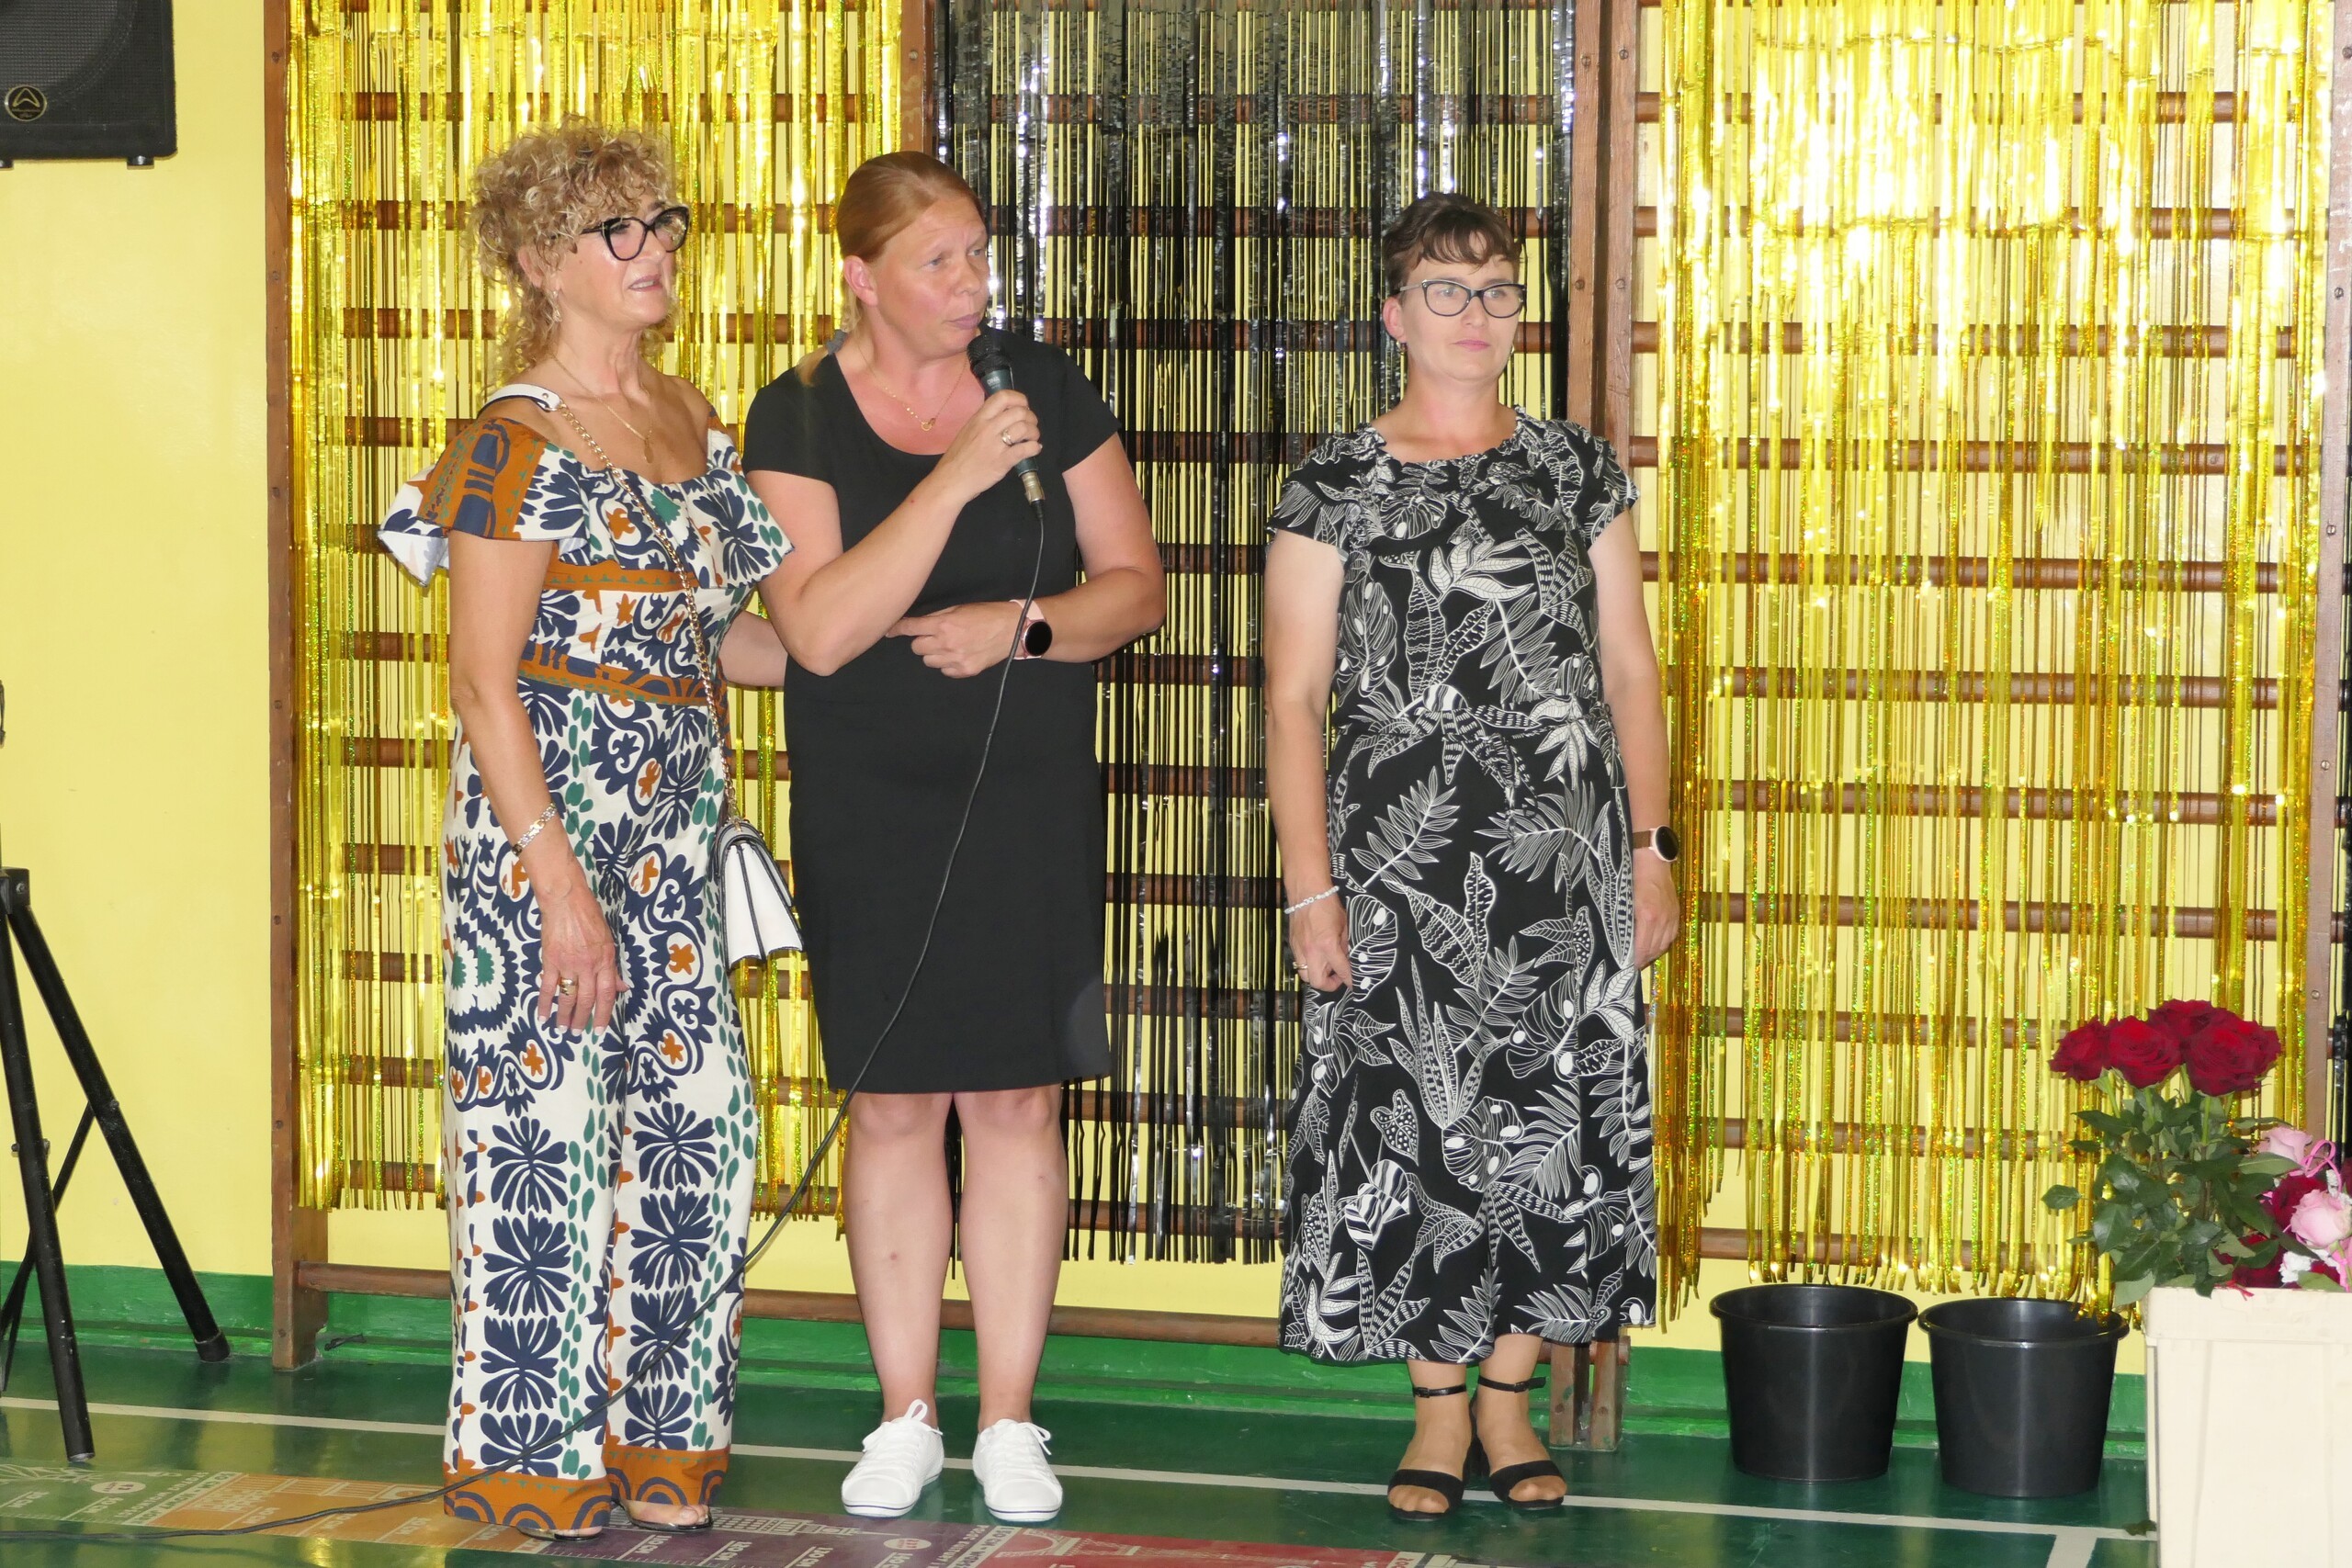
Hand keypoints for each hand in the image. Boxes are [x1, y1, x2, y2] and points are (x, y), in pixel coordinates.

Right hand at [530, 857, 625, 1031]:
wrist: (566, 901)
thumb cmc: (589, 917)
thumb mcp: (608, 941)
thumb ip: (612, 967)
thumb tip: (621, 988)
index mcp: (605, 960)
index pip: (607, 993)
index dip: (604, 1013)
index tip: (600, 1029)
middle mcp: (588, 965)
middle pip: (587, 999)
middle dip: (583, 1019)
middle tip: (579, 1033)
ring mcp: (568, 963)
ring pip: (568, 996)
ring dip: (565, 1016)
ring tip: (562, 1030)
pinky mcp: (550, 960)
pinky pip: (548, 986)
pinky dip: (545, 1003)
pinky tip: (543, 1016)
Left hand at [891, 600, 1024, 677]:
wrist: (1013, 629)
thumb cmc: (986, 614)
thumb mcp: (959, 609)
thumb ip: (937, 617)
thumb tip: (917, 624)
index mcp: (943, 624)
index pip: (911, 628)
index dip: (897, 629)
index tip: (888, 631)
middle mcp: (946, 643)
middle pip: (916, 648)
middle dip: (922, 641)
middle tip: (935, 635)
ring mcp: (956, 660)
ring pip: (928, 661)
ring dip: (933, 653)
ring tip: (949, 645)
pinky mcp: (965, 671)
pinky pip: (944, 671)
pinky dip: (947, 664)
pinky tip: (959, 654)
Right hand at [932, 389, 1042, 503]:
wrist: (951, 480)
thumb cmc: (958, 458)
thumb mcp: (968, 431)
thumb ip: (985, 422)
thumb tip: (1003, 417)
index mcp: (979, 418)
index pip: (1002, 397)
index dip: (1018, 399)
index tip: (1023, 406)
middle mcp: (988, 428)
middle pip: (1018, 411)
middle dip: (1031, 417)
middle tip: (1031, 425)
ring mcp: (996, 444)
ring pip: (1024, 428)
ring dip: (1034, 432)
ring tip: (1032, 438)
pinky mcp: (1003, 461)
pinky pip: (1025, 449)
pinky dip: (1035, 447)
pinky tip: (1034, 449)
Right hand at [1287, 891, 1351, 992]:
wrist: (1307, 892)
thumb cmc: (1328, 905)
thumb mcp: (1344, 926)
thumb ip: (1345, 945)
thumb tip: (1347, 958)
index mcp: (1327, 945)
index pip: (1341, 971)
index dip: (1349, 980)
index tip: (1353, 983)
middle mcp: (1311, 951)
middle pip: (1318, 982)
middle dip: (1330, 984)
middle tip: (1338, 976)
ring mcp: (1299, 949)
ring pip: (1305, 976)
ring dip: (1317, 975)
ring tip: (1327, 966)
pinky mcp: (1293, 945)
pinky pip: (1299, 963)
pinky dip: (1309, 965)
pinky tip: (1317, 955)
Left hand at [1633, 855, 1680, 967]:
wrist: (1651, 858)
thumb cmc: (1631, 876)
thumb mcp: (1622, 899)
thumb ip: (1623, 921)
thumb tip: (1619, 941)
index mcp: (1647, 916)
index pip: (1642, 948)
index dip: (1634, 961)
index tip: (1625, 967)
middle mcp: (1662, 919)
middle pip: (1654, 950)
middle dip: (1642, 960)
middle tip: (1630, 966)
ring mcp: (1671, 916)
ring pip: (1664, 945)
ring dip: (1652, 954)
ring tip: (1641, 959)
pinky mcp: (1676, 912)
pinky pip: (1671, 935)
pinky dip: (1662, 944)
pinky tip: (1654, 946)